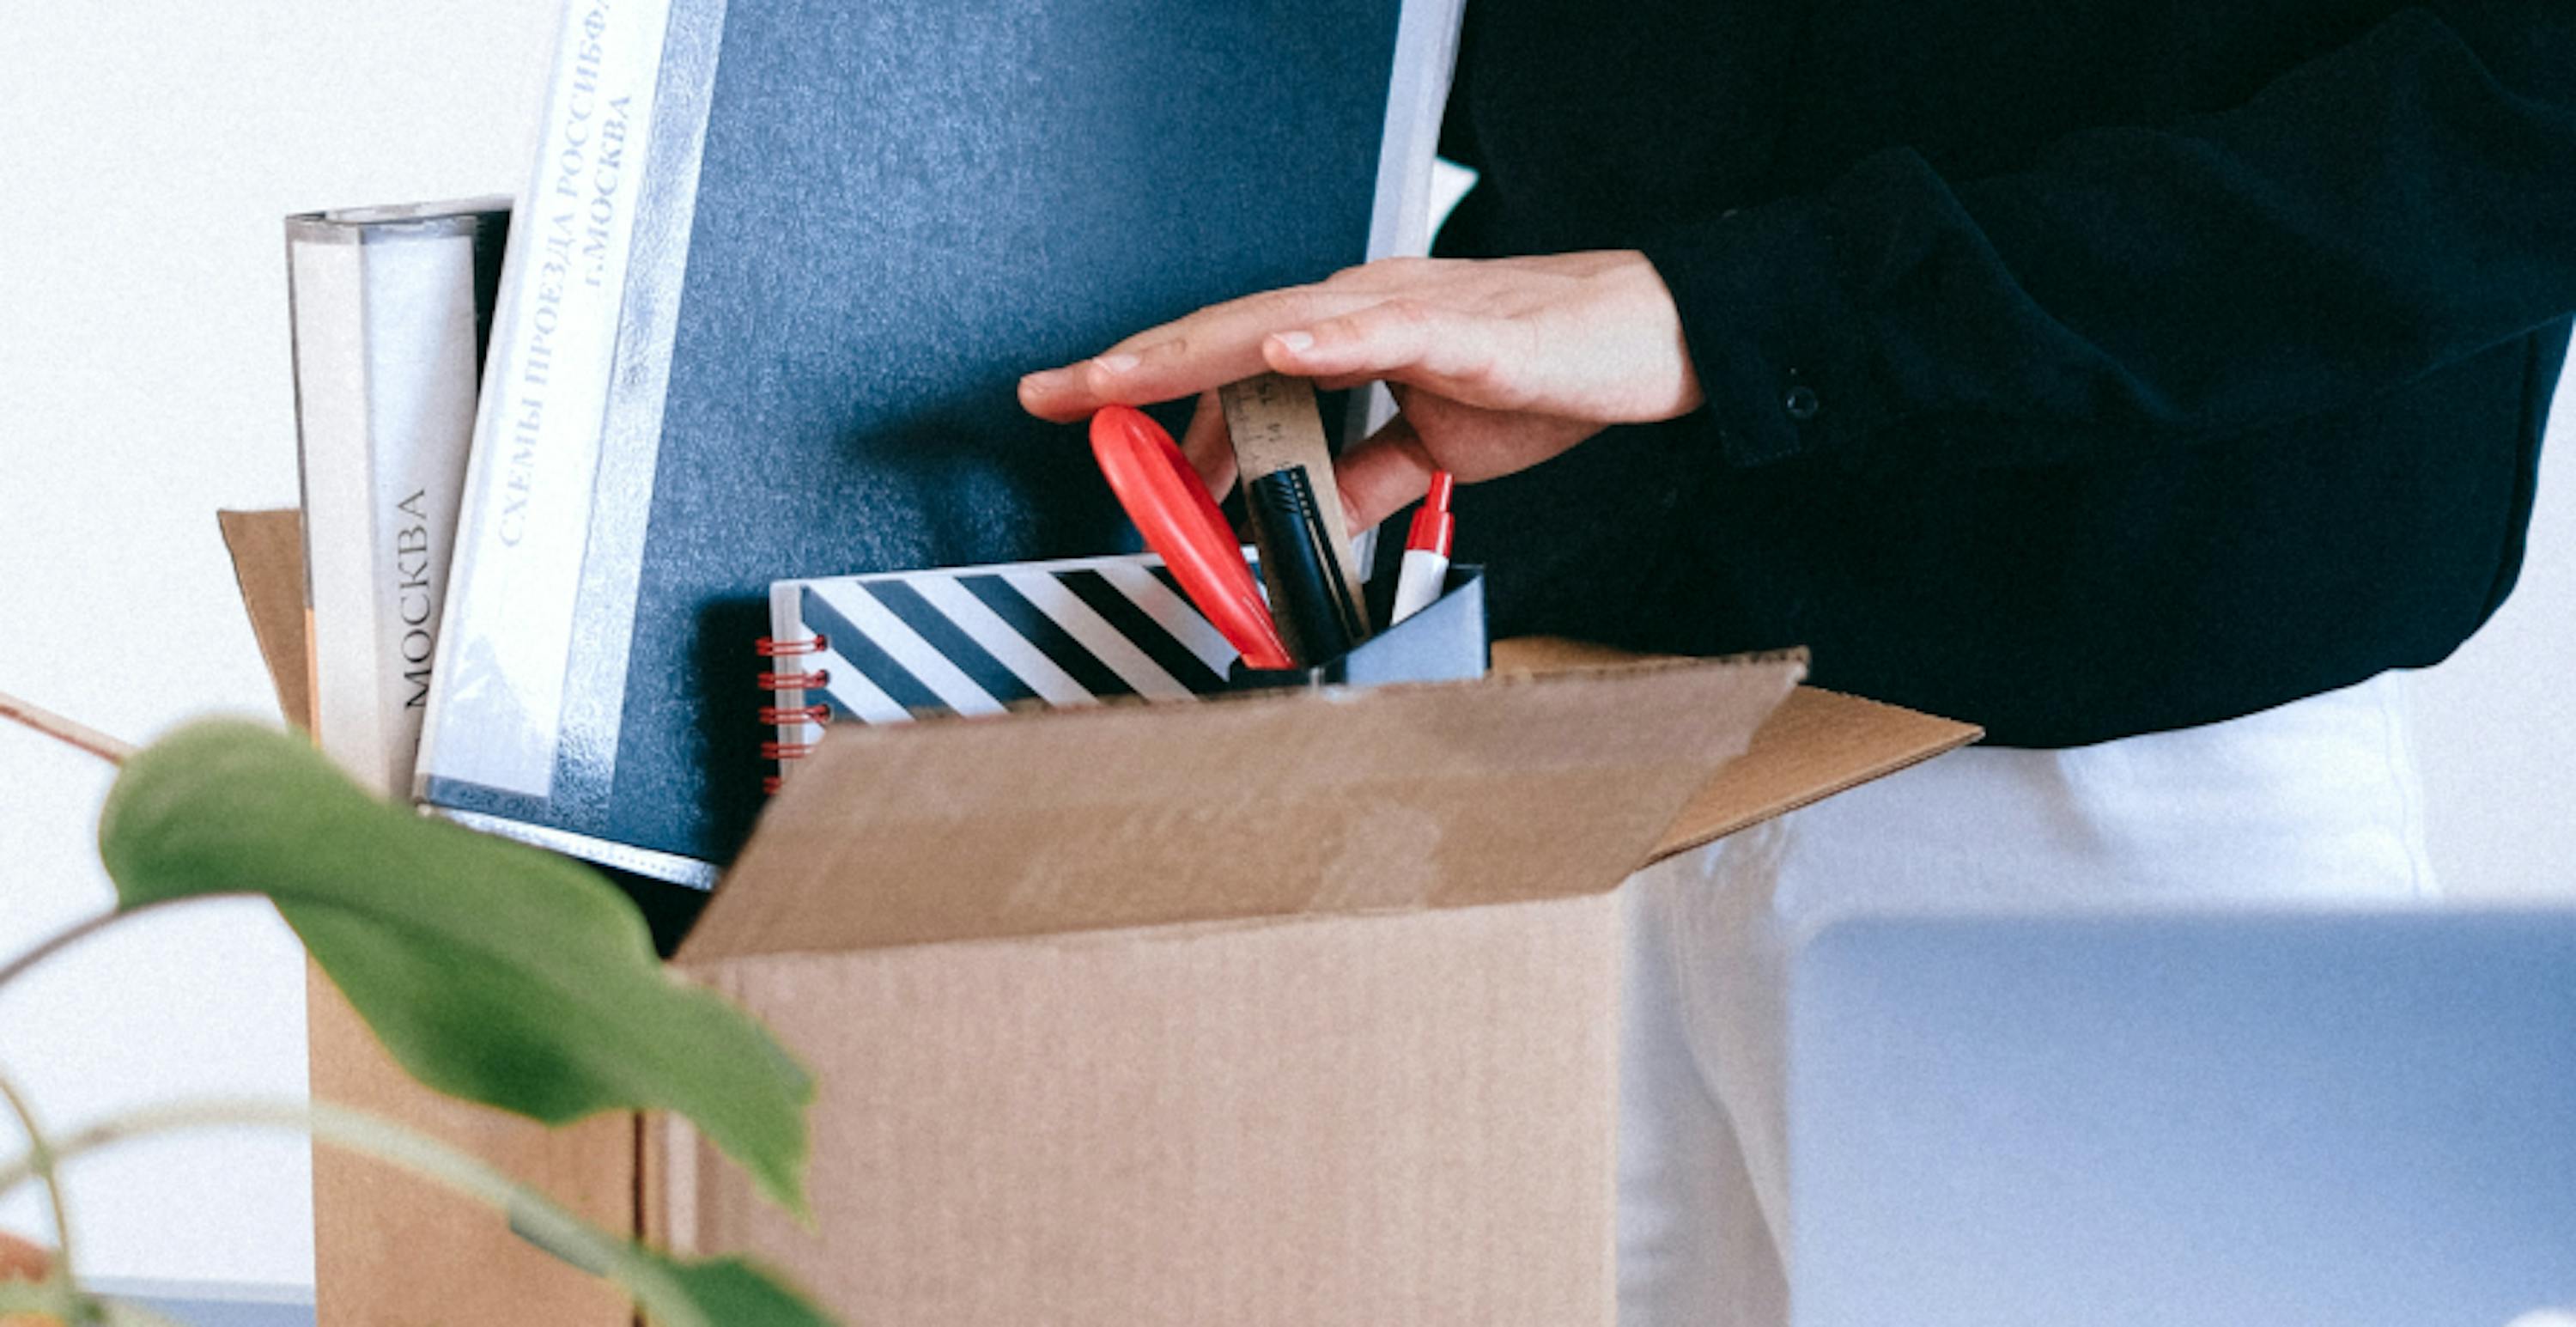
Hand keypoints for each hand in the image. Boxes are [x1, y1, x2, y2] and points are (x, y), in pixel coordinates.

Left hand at [1017, 251, 1703, 529]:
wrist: (1650, 337)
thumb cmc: (1549, 371)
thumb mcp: (1434, 447)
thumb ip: (1363, 478)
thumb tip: (1300, 519)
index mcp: (1348, 335)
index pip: (1227, 360)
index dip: (1147, 385)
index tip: (1074, 409)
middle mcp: (1359, 310)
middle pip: (1220, 336)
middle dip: (1128, 368)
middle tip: (1048, 395)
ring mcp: (1406, 314)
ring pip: (1275, 326)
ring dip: (1191, 354)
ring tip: (1116, 378)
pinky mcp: (1464, 332)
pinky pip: (1381, 331)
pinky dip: (1322, 340)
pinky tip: (1273, 349)